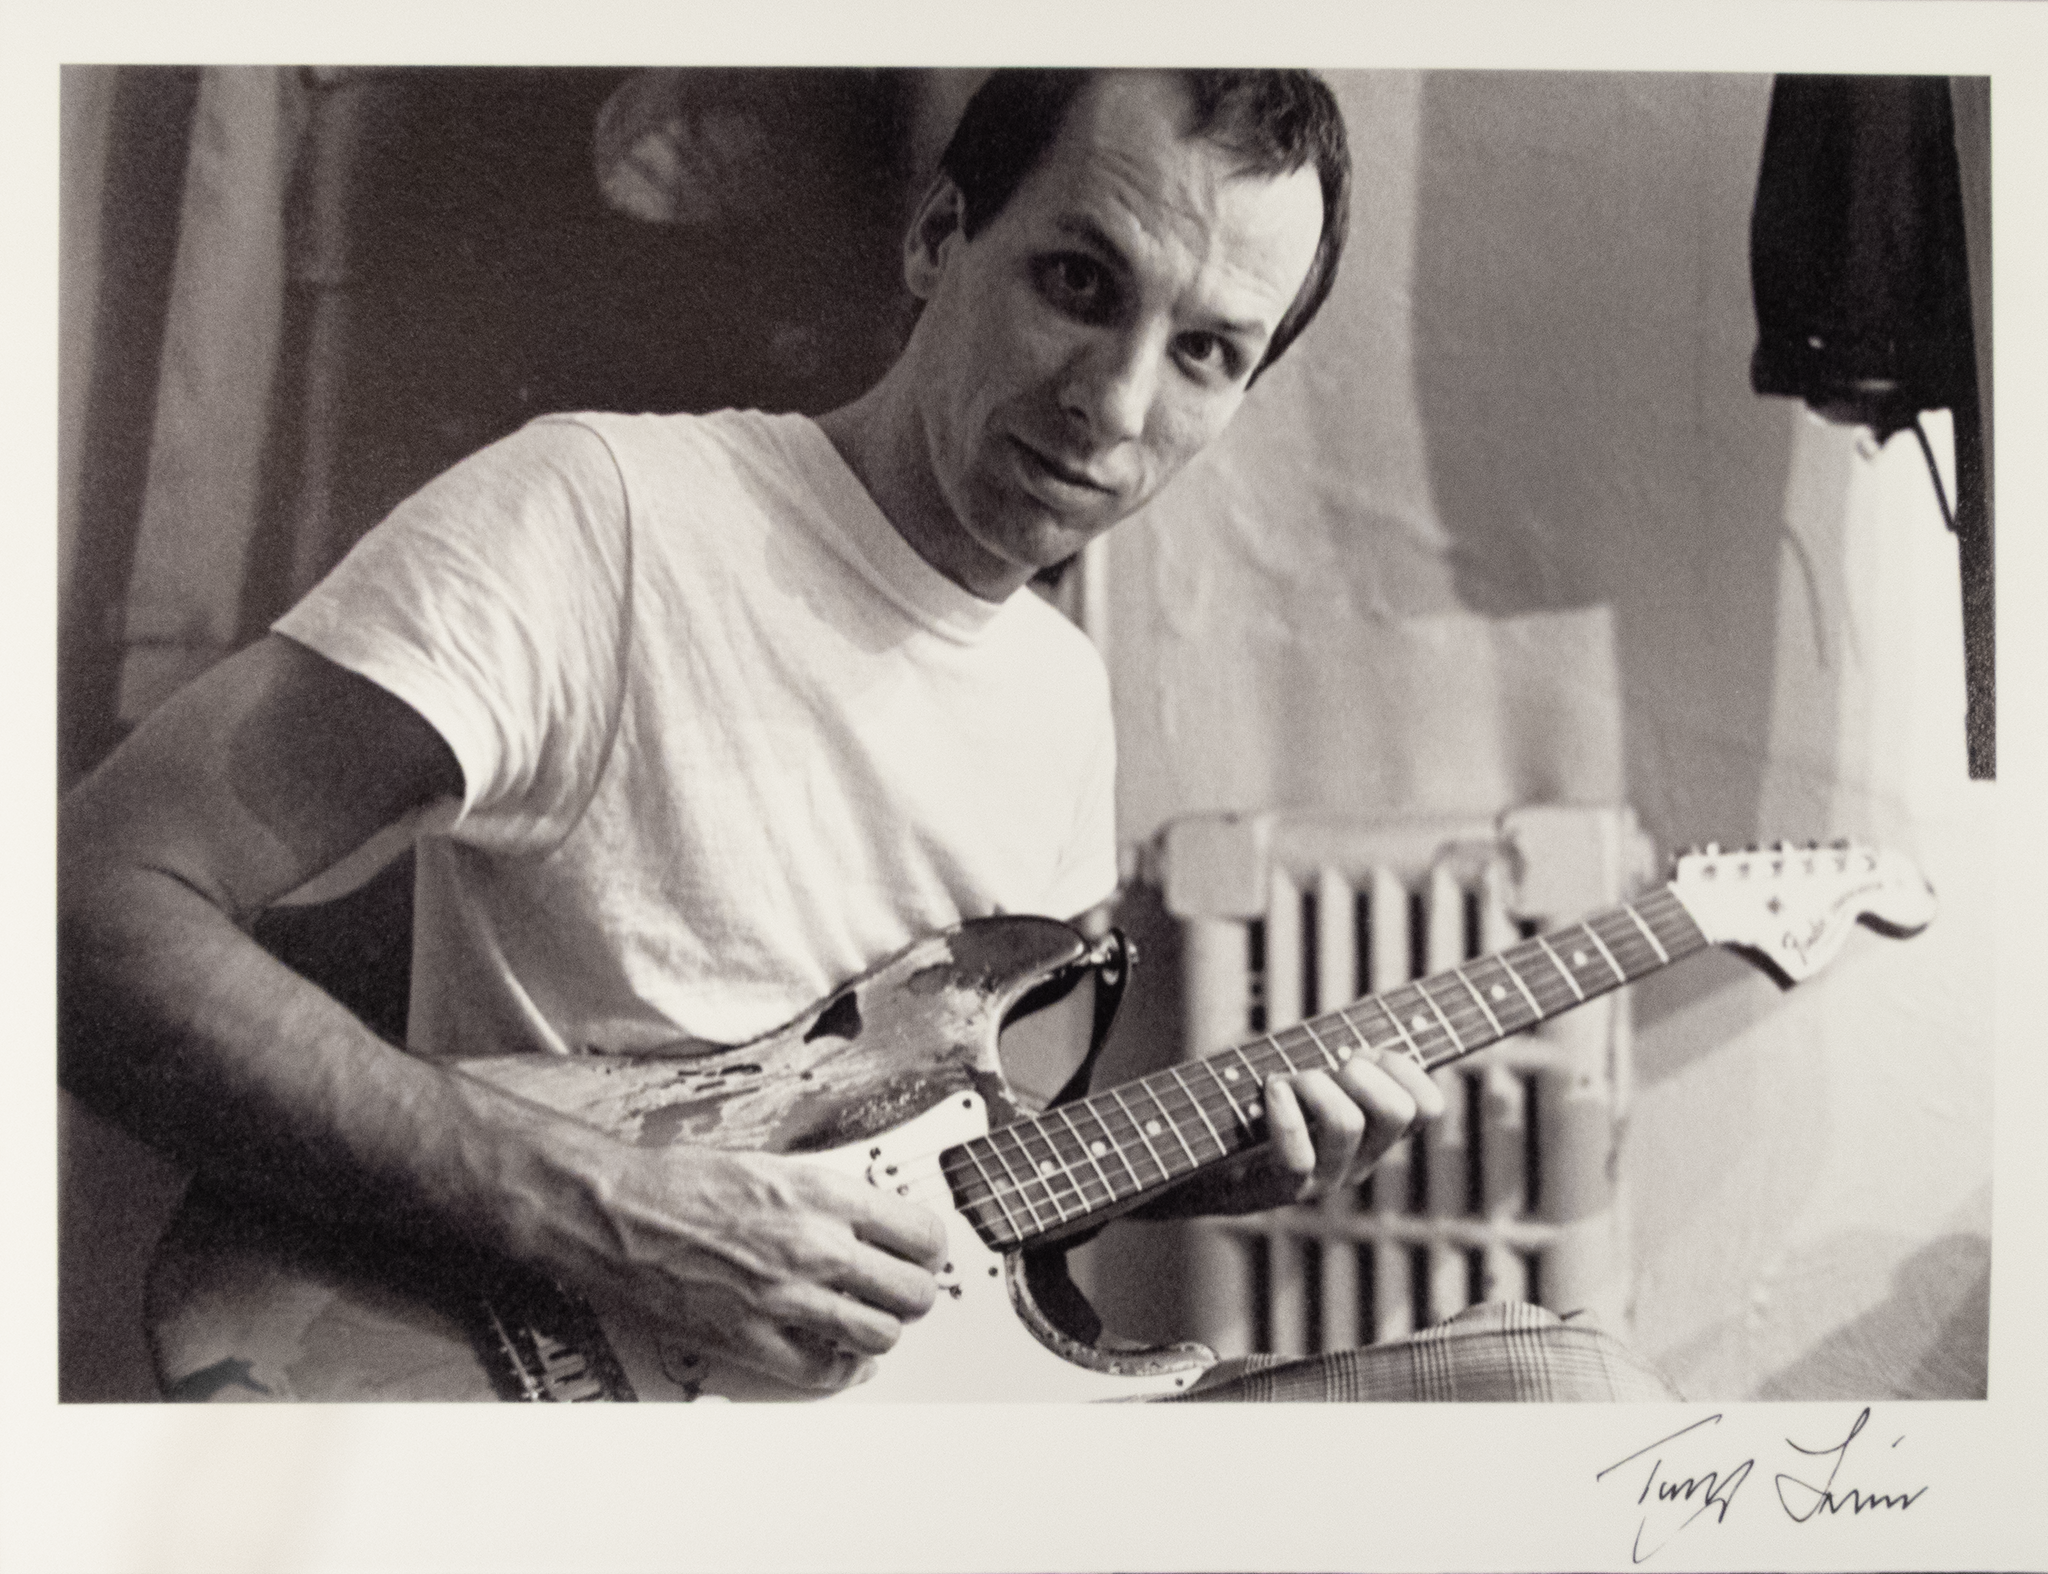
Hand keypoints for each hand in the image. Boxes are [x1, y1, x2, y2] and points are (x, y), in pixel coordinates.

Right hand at [547, 1143, 947, 1392]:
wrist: (614, 1212)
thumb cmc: (677, 1181)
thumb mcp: (770, 1164)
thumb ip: (824, 1194)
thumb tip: (866, 1216)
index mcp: (822, 1192)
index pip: (920, 1232)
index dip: (929, 1250)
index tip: (921, 1255)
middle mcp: (814, 1244)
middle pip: (911, 1290)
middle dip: (913, 1294)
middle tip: (900, 1292)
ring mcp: (784, 1296)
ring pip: (879, 1334)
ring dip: (881, 1331)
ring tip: (868, 1322)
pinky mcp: (751, 1338)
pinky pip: (823, 1370)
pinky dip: (842, 1369)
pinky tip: (839, 1356)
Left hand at [1254, 1046, 1446, 1206]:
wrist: (1204, 1160)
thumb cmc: (1254, 1101)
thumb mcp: (1304, 1073)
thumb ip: (1336, 1055)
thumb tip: (1366, 1033)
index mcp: (1375, 1132)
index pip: (1429, 1108)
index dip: (1404, 1068)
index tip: (1364, 1054)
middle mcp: (1360, 1159)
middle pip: (1398, 1111)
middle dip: (1360, 1072)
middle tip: (1326, 1069)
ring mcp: (1325, 1179)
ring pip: (1346, 1123)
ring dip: (1313, 1085)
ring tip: (1284, 1081)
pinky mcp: (1284, 1189)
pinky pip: (1299, 1155)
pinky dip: (1283, 1113)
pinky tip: (1271, 1092)